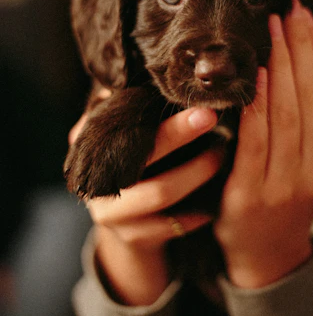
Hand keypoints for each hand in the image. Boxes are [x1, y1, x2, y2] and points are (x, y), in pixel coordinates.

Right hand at [69, 105, 219, 304]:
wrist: (125, 221)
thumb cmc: (132, 163)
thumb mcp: (123, 133)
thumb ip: (127, 105)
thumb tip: (144, 78)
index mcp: (87, 144)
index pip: (124, 125)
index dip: (163, 118)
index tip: (200, 109)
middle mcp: (94, 178)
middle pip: (145, 156)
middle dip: (181, 135)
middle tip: (213, 118)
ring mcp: (110, 212)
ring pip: (162, 191)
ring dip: (197, 172)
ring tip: (222, 154)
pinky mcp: (131, 237)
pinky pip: (171, 224)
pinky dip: (197, 210)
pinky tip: (216, 197)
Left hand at [214, 0, 312, 288]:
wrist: (265, 252)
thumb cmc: (286, 194)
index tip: (306, 18)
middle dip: (301, 48)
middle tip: (287, 10)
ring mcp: (286, 184)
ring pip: (289, 114)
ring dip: (281, 66)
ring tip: (271, 30)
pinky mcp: (251, 196)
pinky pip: (257, 140)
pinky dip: (258, 104)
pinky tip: (254, 73)